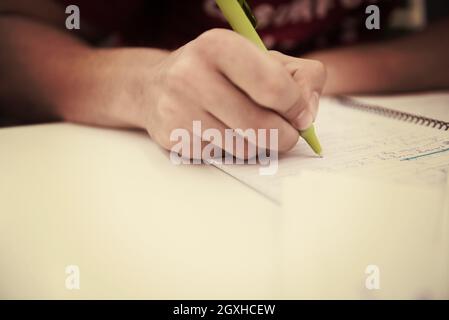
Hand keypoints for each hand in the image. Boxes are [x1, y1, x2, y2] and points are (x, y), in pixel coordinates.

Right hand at [137, 29, 325, 156]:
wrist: (154, 88)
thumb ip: (298, 76)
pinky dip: (232, 150)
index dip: (297, 107)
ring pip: (244, 148)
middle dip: (284, 136)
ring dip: (257, 145)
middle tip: (286, 133)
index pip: (273, 86)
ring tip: (246, 127)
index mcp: (219, 45)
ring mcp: (179, 109)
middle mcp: (192, 74)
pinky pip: (223, 157)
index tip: (301, 115)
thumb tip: (308, 112)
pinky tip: (220, 133)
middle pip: (261, 126)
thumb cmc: (217, 73)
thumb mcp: (257, 59)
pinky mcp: (174, 137)